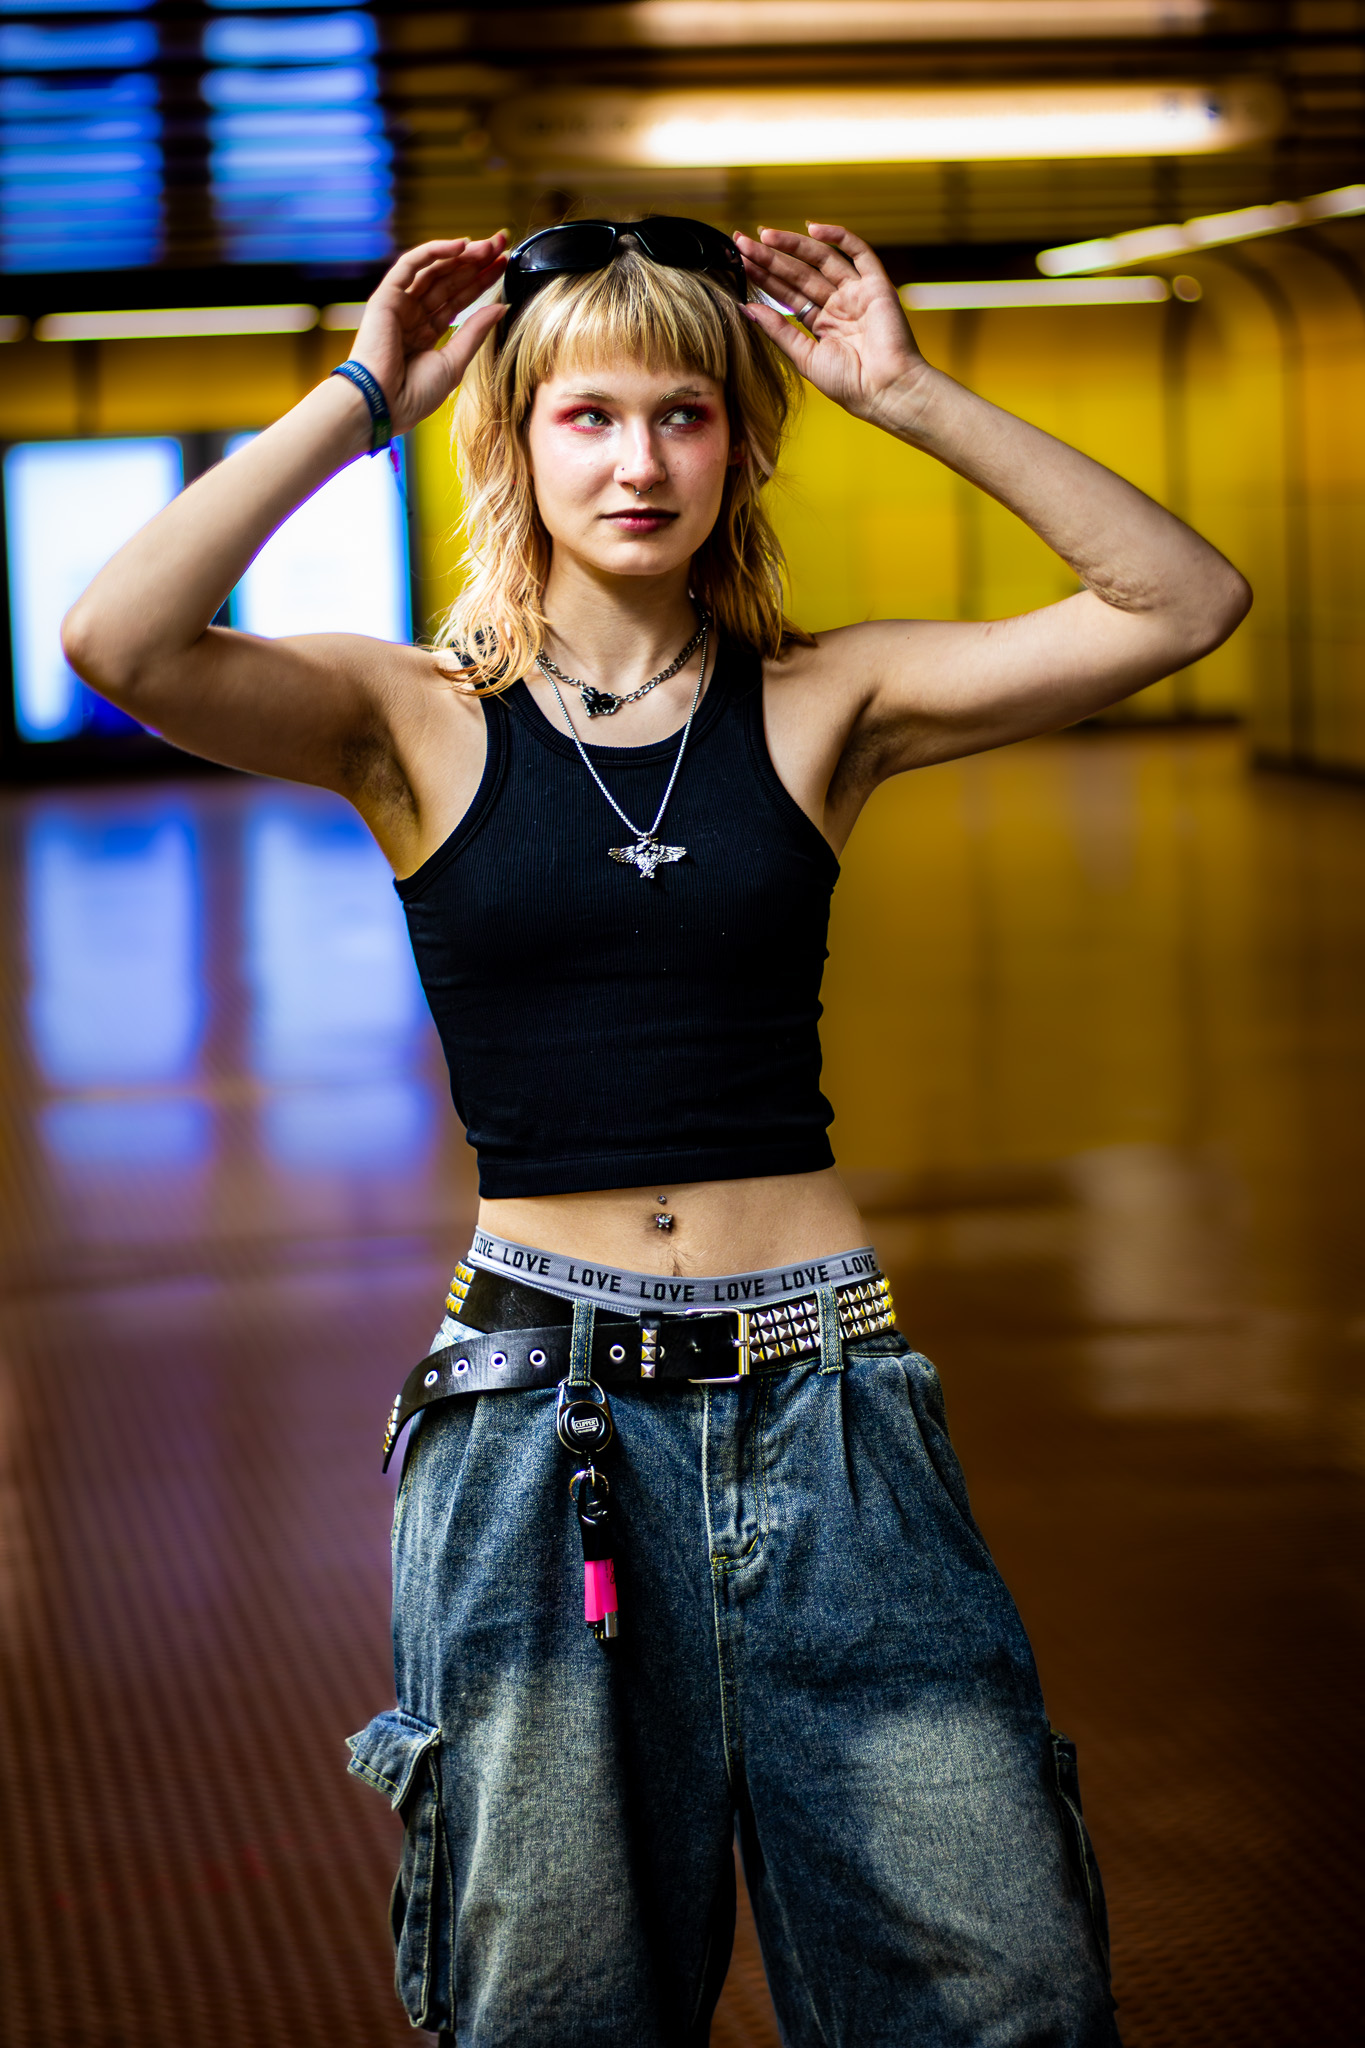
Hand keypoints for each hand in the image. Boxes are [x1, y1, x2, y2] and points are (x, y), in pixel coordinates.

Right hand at [348, 235, 507, 433]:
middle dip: (475, 262)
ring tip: (489, 245)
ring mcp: (398, 305)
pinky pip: (411, 265)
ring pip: (434, 270)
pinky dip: (435, 252)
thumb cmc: (414, 394)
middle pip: (449, 281)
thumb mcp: (454, 362)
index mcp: (426, 334)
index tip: (503, 265)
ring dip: (462, 255)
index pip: (458, 300)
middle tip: (501, 244)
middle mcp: (412, 316)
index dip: (480, 282)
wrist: (382, 404)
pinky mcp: (386, 296)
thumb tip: (501, 307)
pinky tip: (461, 245)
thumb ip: (475, 332)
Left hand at [736, 224, 929, 431]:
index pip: (788, 294)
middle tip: (742, 243)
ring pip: (821, 259)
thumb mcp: (805, 357)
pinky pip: (859, 252)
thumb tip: (746, 308)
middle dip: (771, 258)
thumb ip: (778, 331)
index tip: (740, 262)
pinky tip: (812, 229)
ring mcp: (857, 293)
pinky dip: (839, 237)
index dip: (764, 277)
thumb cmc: (849, 384)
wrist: (885, 390)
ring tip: (765, 235)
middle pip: (799, 273)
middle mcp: (838, 305)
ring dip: (794, 245)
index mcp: (822, 323)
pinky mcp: (876, 285)